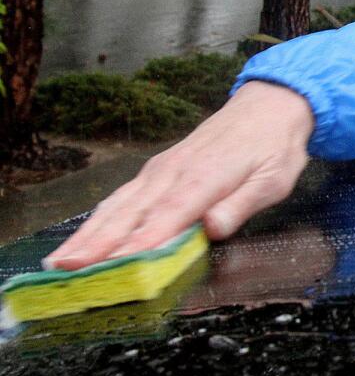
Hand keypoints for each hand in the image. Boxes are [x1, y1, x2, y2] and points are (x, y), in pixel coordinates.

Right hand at [43, 81, 313, 270]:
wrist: (269, 105)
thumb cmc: (275, 146)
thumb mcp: (274, 178)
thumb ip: (243, 204)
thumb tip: (214, 227)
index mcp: (205, 177)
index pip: (169, 215)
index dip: (141, 242)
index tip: (113, 265)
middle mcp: (174, 172)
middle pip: (131, 213)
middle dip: (97, 243)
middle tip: (63, 270)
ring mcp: (162, 169)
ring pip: (119, 205)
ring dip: (88, 233)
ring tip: (58, 261)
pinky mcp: (158, 169)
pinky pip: (124, 196)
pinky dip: (99, 217)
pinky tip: (83, 236)